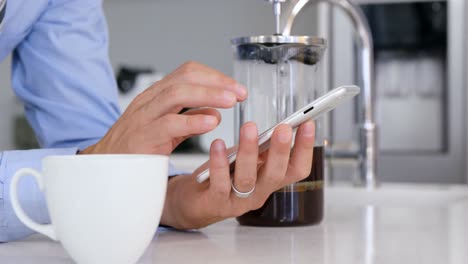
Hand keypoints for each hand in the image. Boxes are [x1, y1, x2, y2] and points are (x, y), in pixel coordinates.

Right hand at [80, 61, 246, 154]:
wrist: (106, 168)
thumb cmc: (136, 147)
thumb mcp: (167, 129)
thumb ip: (190, 119)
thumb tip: (215, 112)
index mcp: (157, 95)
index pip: (188, 73)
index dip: (215, 77)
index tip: (235, 89)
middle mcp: (150, 100)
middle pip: (185, 78)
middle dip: (217, 82)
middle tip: (239, 93)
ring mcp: (145, 117)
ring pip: (177, 94)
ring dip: (208, 95)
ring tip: (230, 101)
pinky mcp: (143, 137)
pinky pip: (169, 124)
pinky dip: (193, 121)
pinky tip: (211, 122)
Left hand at [160, 121, 314, 228]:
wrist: (194, 201)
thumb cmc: (223, 175)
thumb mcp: (247, 160)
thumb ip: (262, 148)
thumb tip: (278, 126)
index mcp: (270, 181)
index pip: (297, 170)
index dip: (305, 149)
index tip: (308, 124)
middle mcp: (258, 194)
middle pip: (276, 175)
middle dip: (281, 151)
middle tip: (284, 128)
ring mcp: (238, 201)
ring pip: (247, 178)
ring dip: (249, 152)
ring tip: (249, 127)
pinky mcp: (215, 202)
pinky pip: (219, 182)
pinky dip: (219, 163)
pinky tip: (218, 143)